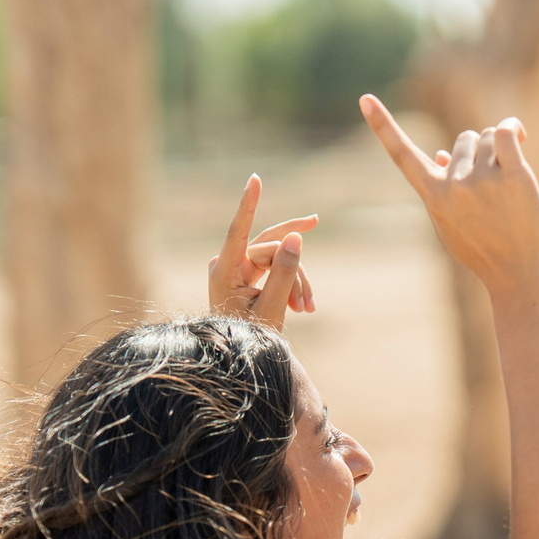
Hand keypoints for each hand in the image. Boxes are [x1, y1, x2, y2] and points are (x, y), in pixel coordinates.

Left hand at [206, 174, 316, 328]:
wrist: (240, 359)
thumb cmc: (250, 337)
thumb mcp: (272, 308)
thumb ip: (285, 273)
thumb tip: (296, 238)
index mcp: (225, 271)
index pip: (239, 230)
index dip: (249, 203)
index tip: (255, 178)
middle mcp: (228, 264)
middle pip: (270, 246)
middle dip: (295, 267)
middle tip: (313, 259)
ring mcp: (236, 269)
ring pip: (277, 258)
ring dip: (297, 282)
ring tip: (308, 309)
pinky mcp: (246, 275)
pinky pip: (275, 268)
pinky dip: (291, 285)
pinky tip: (304, 307)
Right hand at [359, 94, 538, 298]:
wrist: (521, 279)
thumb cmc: (487, 254)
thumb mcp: (452, 226)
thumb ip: (441, 191)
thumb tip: (438, 152)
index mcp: (434, 197)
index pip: (402, 155)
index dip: (383, 125)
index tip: (364, 99)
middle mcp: (454, 185)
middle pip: (464, 140)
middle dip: (479, 154)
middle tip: (494, 187)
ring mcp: (483, 181)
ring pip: (486, 137)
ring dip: (499, 151)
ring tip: (509, 184)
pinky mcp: (515, 177)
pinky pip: (506, 132)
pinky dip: (512, 128)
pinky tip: (520, 135)